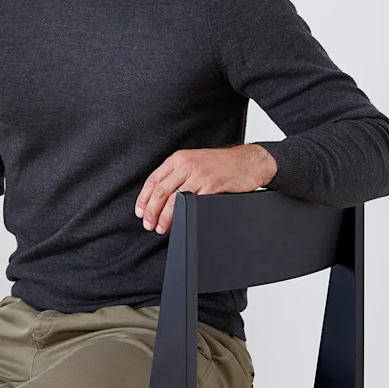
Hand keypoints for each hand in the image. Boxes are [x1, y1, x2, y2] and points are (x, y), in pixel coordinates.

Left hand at [135, 143, 277, 235]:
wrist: (249, 161)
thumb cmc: (222, 165)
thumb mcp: (195, 162)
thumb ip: (178, 175)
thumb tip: (160, 199)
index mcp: (179, 159)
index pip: (154, 180)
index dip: (144, 199)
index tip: (140, 212)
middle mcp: (187, 164)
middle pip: (161, 191)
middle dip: (151, 211)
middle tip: (148, 225)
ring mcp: (200, 174)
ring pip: (174, 199)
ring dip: (165, 217)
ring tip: (161, 228)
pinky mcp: (213, 184)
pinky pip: (193, 203)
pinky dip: (184, 215)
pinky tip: (181, 222)